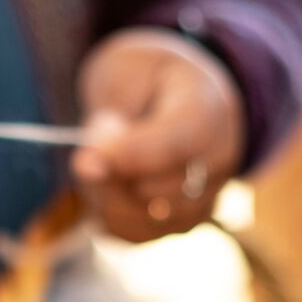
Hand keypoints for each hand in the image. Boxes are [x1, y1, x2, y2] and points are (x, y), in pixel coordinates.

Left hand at [72, 28, 244, 243]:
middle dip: (106, 170)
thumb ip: (112, 110)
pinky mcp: (180, 226)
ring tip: (104, 155)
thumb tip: (94, 161)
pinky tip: (109, 181)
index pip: (174, 147)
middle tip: (97, 132)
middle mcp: (217, 163)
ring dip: (102, 193)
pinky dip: (106, 211)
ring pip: (137, 218)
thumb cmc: (149, 78)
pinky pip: (130, 233)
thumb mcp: (126, 68)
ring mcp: (204, 200)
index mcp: (209, 112)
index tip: (84, 156)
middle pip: (150, 190)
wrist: (181, 97)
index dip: (126, 157)